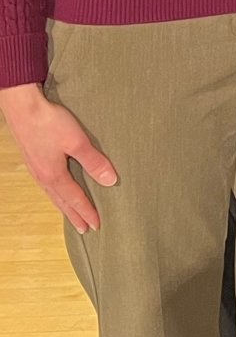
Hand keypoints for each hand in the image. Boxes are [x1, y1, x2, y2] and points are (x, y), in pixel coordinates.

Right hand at [0, 82, 115, 232]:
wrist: (23, 107)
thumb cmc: (50, 123)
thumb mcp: (77, 142)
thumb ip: (94, 162)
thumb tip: (110, 181)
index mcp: (54, 175)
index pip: (75, 199)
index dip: (87, 212)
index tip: (97, 225)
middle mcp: (43, 176)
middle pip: (61, 201)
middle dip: (74, 215)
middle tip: (85, 229)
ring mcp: (35, 168)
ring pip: (52, 194)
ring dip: (63, 206)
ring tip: (71, 214)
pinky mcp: (33, 159)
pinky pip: (46, 184)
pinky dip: (54, 193)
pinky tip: (57, 190)